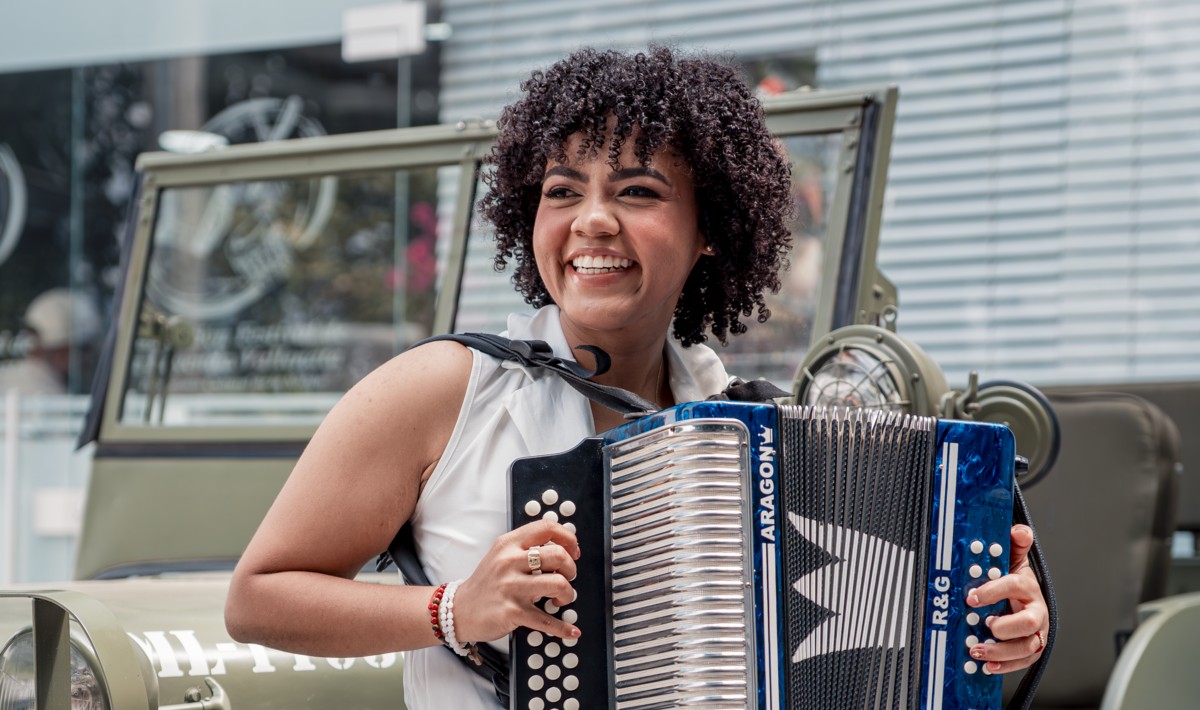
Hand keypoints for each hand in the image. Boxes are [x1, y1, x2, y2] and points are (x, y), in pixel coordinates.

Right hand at [450, 518, 581, 643]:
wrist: (459, 610)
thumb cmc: (486, 583)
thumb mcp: (500, 555)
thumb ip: (525, 547)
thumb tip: (561, 545)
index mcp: (509, 544)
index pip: (546, 527)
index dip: (568, 538)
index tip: (573, 550)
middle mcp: (510, 562)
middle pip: (557, 555)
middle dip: (571, 569)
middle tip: (567, 578)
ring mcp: (511, 587)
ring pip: (557, 584)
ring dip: (568, 594)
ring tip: (561, 599)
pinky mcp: (512, 611)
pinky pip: (546, 620)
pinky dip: (563, 628)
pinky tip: (571, 631)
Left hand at [964, 524, 1047, 673]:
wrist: (1024, 599)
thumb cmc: (1014, 581)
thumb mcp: (1013, 560)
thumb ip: (1015, 544)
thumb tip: (1019, 530)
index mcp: (1028, 587)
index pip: (1013, 586)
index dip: (993, 591)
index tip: (971, 597)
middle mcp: (1036, 611)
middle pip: (1028, 622)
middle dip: (1005, 627)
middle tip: (984, 626)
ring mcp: (1036, 632)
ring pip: (1026, 646)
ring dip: (1001, 651)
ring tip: (977, 650)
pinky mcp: (1031, 648)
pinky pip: (1023, 661)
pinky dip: (1006, 666)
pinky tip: (987, 666)